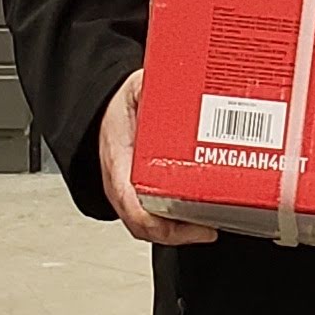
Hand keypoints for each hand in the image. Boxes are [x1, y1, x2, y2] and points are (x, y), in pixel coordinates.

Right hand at [100, 71, 216, 246]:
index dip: (164, 225)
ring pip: (153, 229)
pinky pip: (157, 220)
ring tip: (212, 226)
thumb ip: (152, 85)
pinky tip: (202, 217)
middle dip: (181, 233)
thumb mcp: (133, 91)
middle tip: (211, 227)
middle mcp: (122, 186)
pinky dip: (179, 225)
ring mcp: (130, 196)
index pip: (134, 207)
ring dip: (182, 233)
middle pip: (149, 226)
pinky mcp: (141, 198)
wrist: (102, 117)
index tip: (196, 224)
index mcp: (118, 162)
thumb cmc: (116, 110)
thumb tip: (174, 81)